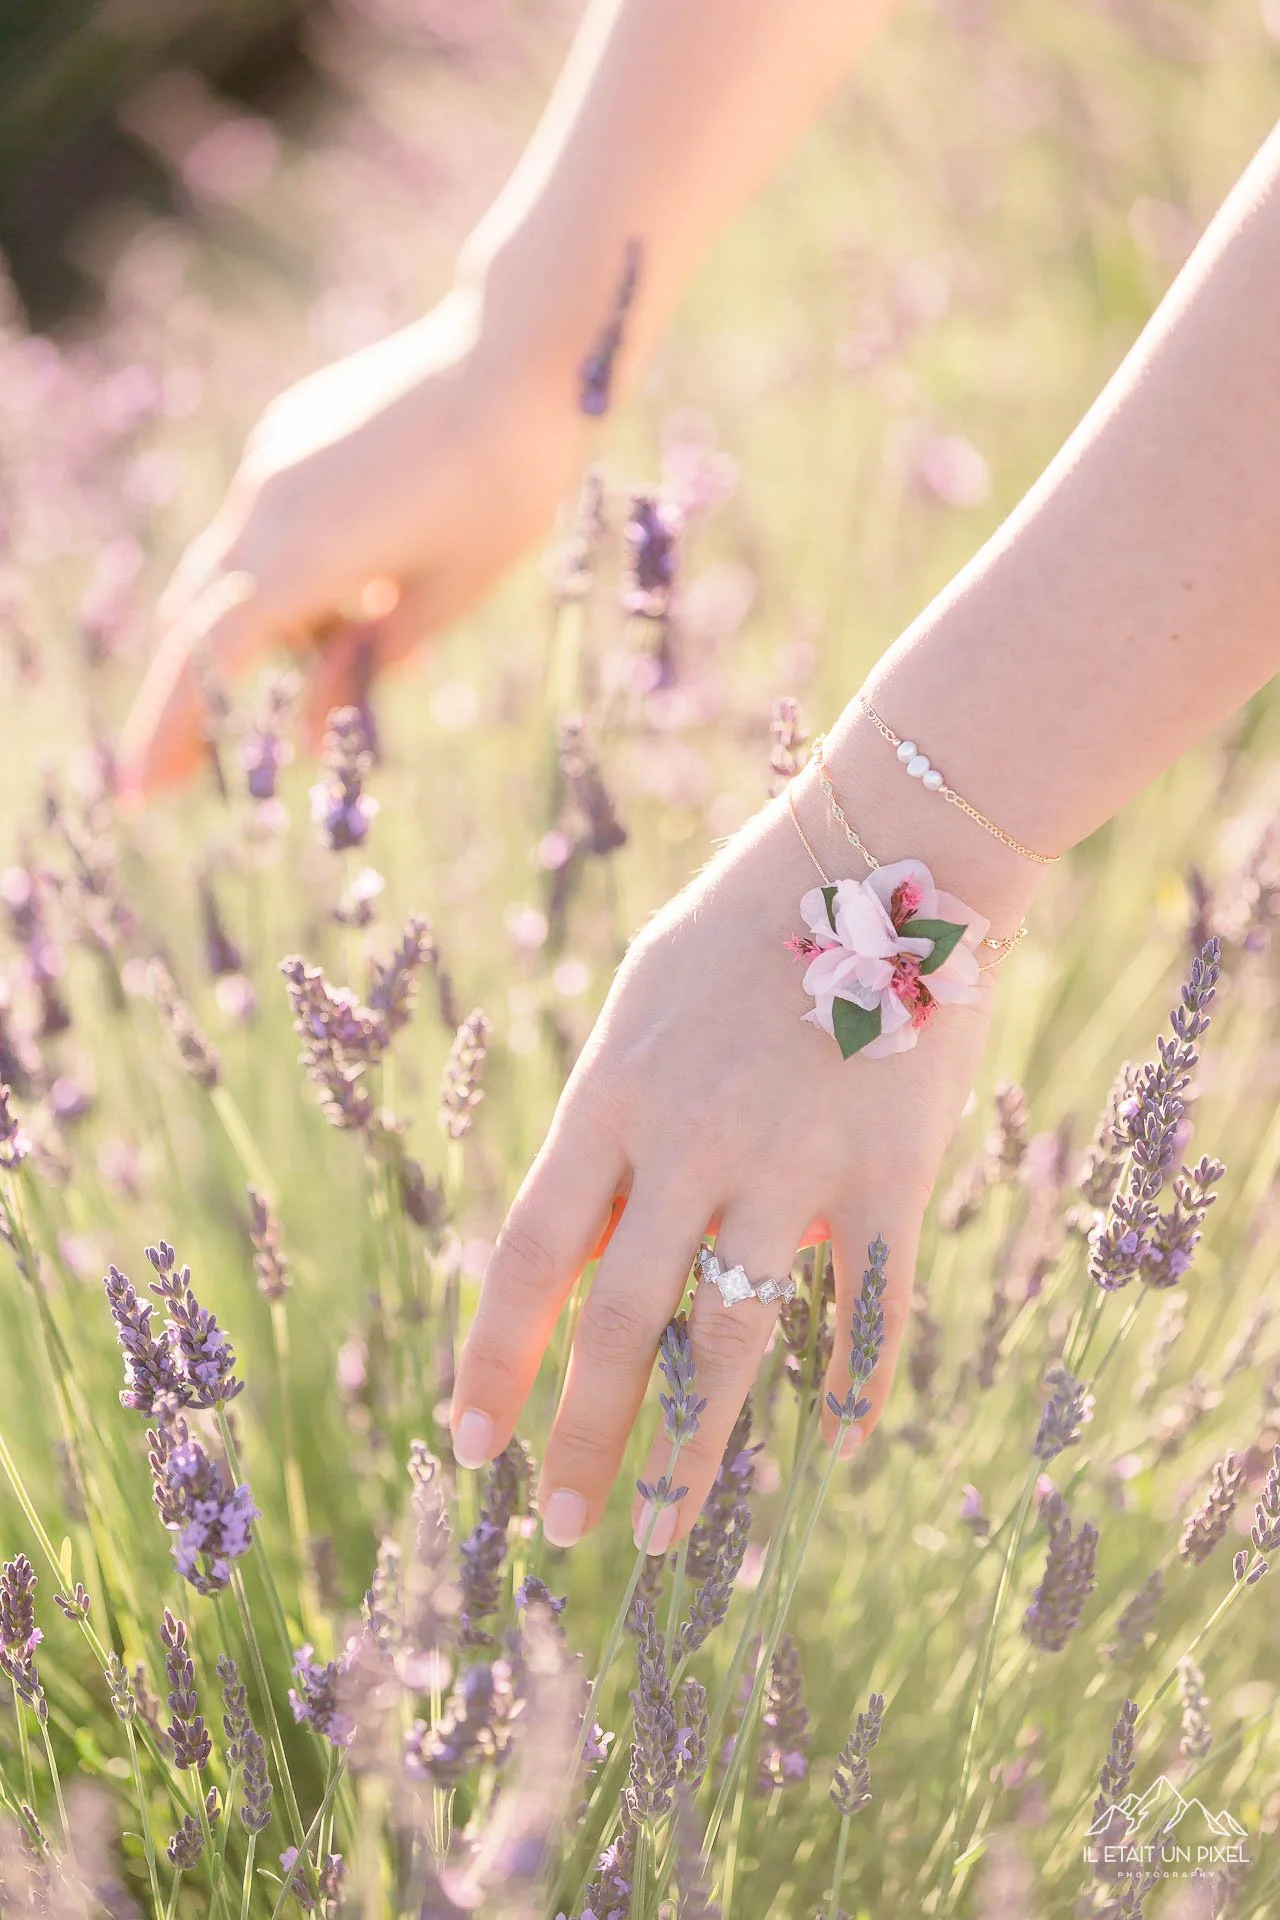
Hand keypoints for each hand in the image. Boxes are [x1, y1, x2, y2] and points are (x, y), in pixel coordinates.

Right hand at [118, 284, 585, 794]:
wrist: (519, 352)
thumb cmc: (505, 486)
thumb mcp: (446, 596)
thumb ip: (367, 665)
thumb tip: (303, 732)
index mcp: (307, 557)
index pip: (209, 662)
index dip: (171, 733)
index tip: (141, 794)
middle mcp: (268, 508)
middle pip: (196, 622)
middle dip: (182, 703)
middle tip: (175, 779)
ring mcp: (271, 465)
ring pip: (230, 574)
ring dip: (256, 636)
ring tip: (344, 652)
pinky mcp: (288, 435)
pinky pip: (263, 527)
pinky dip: (286, 579)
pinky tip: (368, 584)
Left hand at [450, 777, 1000, 1552]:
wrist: (886, 850)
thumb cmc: (744, 926)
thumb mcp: (638, 1009)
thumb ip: (609, 1130)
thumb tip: (581, 1253)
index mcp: (614, 1097)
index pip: (531, 1258)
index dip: (495, 1360)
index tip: (470, 1443)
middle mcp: (692, 1143)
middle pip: (619, 1322)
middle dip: (581, 1436)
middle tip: (560, 1528)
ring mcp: (797, 1162)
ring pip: (733, 1339)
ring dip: (692, 1450)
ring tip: (660, 1530)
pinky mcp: (894, 1170)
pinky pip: (871, 1303)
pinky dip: (854, 1381)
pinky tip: (838, 1445)